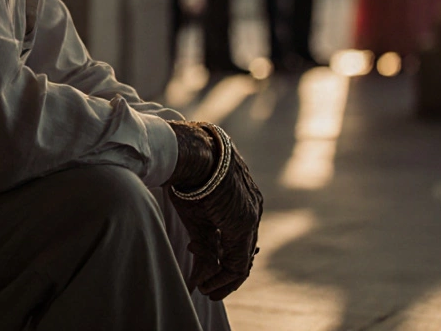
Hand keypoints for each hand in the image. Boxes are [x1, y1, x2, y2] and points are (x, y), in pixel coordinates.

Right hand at [166, 121, 263, 300]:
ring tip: (205, 290)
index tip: (205, 275)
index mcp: (243, 203)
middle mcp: (253, 210)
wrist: (191, 151)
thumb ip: (204, 245)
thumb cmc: (188, 175)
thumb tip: (199, 275)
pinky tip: (204, 282)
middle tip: (208, 290)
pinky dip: (222, 276)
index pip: (239, 241)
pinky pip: (238, 261)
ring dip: (224, 280)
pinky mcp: (244, 223)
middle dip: (225, 276)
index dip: (222, 262)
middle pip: (243, 253)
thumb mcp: (196, 215)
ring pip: (242, 260)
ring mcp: (251, 216)